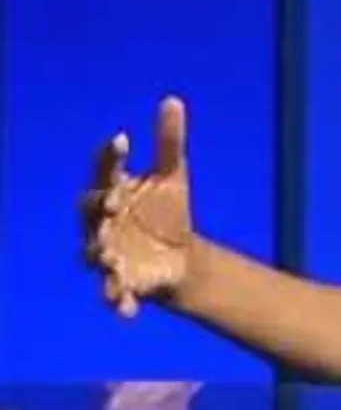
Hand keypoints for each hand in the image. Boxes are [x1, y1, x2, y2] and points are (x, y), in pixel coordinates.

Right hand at [80, 96, 194, 316]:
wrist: (180, 257)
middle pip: (91, 213)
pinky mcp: (122, 284)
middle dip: (98, 208)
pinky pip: (115, 295)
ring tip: (107, 257)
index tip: (123, 137)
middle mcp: (102, 223)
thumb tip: (172, 99)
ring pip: (94, 255)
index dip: (110, 156)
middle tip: (112, 201)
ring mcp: (108, 254)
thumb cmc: (167, 210)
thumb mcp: (173, 175)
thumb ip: (169, 141)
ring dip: (98, 255)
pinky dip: (119, 303)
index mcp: (114, 191)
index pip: (106, 170)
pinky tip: (129, 310)